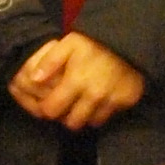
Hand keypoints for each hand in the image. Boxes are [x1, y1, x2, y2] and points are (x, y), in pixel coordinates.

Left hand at [11, 34, 145, 132]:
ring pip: (90, 122)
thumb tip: (34, 79)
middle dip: (65, 117)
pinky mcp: (126, 102)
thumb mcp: (68, 44)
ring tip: (80, 104)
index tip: (48, 103)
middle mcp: (93, 95)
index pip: (52, 110)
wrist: (130, 41)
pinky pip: (107, 116)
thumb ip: (49, 61)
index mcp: (75, 81)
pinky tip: (97, 101)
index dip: (47, 109)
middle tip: (65, 106)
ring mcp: (111, 101)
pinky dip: (100, 112)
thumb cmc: (94, 43)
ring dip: (83, 116)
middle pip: (72, 123)